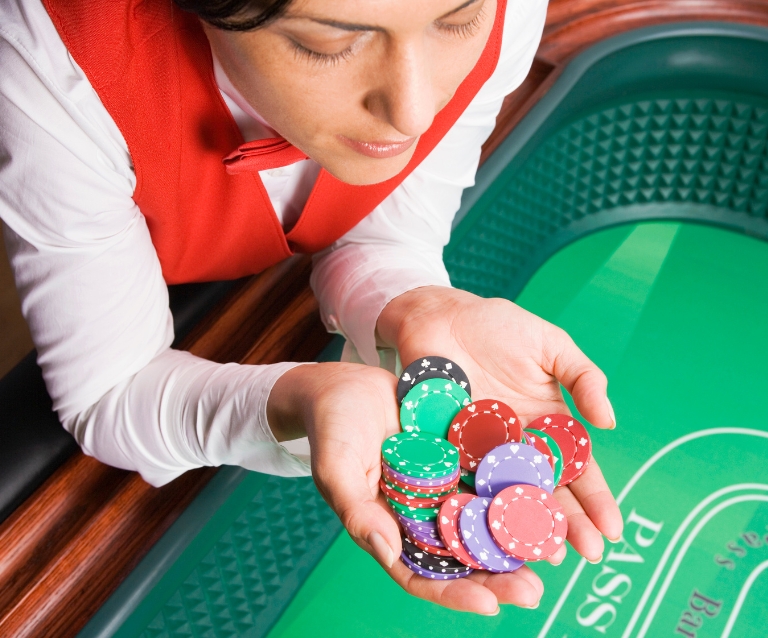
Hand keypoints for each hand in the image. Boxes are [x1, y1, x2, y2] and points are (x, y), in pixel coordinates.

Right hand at [268, 361, 545, 613]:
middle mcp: (421, 515)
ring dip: (514, 538)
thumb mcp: (336, 467)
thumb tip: (387, 551)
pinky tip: (542, 495)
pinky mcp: (458, 456)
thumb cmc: (331, 427)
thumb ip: (357, 510)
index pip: (423, 573)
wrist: (343, 383)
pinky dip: (513, 490)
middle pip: (462, 556)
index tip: (490, 605)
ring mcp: (442, 486)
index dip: (455, 594)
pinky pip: (489, 477)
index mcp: (389, 529)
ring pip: (483, 521)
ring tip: (550, 550)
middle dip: (497, 576)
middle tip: (534, 590)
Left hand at [376, 286, 622, 604]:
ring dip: (526, 526)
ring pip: (507, 497)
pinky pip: (464, 484)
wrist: (439, 316)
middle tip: (586, 556)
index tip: (611, 530)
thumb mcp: (550, 345)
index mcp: (546, 425)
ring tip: (545, 555)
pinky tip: (490, 535)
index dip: (594, 499)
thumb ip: (584, 377)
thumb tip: (610, 423)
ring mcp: (481, 453)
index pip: (576, 468)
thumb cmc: (497, 327)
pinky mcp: (447, 450)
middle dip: (567, 523)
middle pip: (545, 491)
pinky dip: (477, 510)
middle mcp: (516, 446)